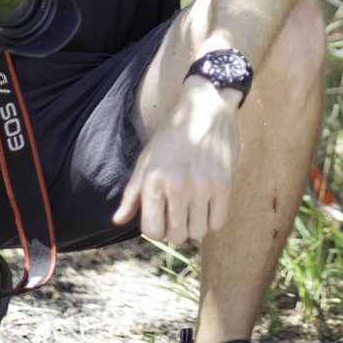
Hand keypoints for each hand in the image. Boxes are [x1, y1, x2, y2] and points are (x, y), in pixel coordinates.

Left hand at [113, 78, 239, 242]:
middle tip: (180, 213)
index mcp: (153, 181)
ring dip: (196, 225)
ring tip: (195, 209)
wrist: (206, 107)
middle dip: (177, 229)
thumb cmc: (173, 133)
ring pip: (198, 233)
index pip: (152, 231)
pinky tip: (210, 204)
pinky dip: (213, 219)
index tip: (163, 218)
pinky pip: (218, 222)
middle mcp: (176, 186)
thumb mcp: (147, 159)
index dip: (157, 229)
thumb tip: (118, 220)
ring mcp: (202, 186)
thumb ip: (132, 192)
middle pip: (176, 236)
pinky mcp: (224, 183)